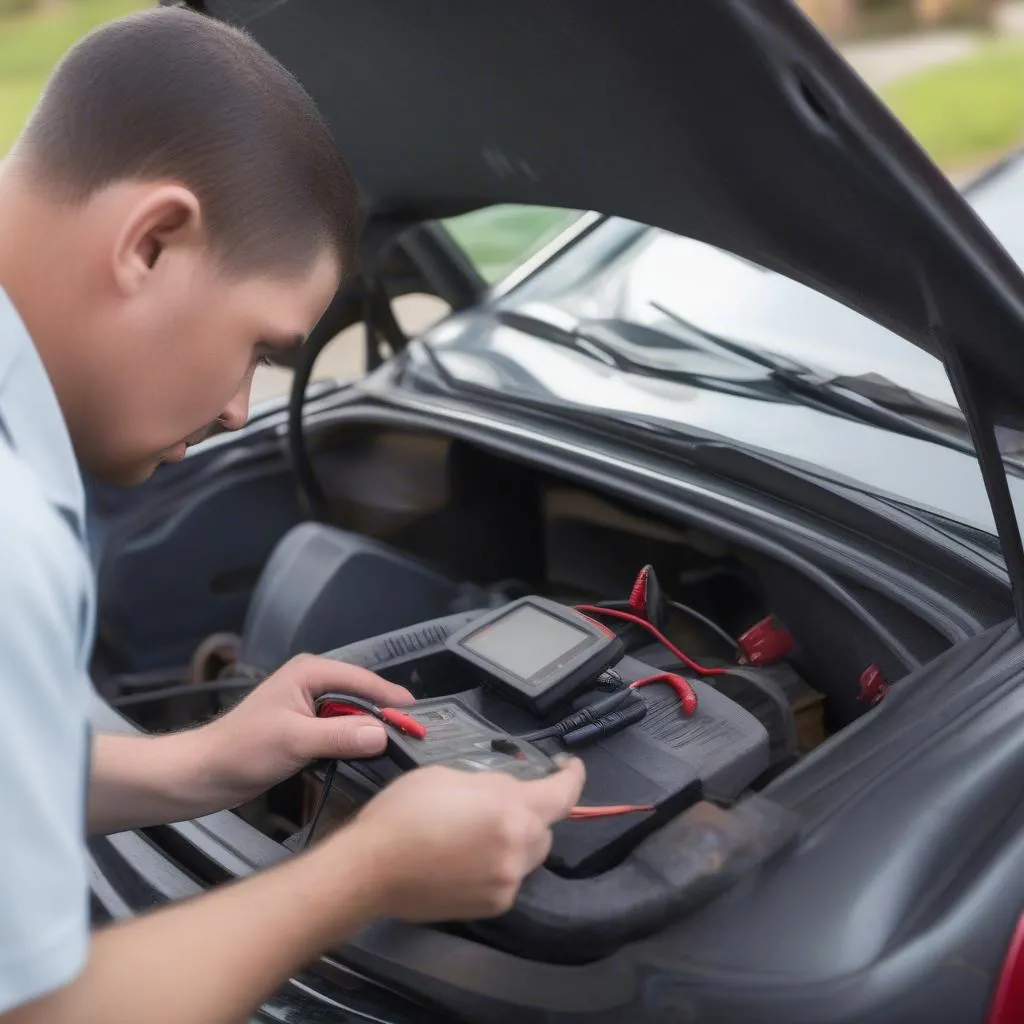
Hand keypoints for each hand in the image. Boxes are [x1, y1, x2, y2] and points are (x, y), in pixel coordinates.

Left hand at [197, 654, 412, 806]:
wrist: (205, 774)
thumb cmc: (242, 750)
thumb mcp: (295, 741)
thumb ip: (340, 736)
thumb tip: (383, 734)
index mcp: (309, 672)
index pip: (362, 680)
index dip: (391, 699)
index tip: (418, 717)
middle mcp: (312, 682)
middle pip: (361, 695)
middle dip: (385, 714)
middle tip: (413, 736)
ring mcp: (309, 706)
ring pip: (353, 714)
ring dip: (370, 730)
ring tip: (398, 745)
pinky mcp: (306, 728)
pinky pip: (341, 730)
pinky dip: (355, 741)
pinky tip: (368, 754)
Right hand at [334, 758, 586, 921]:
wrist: (371, 870)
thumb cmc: (403, 813)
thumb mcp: (449, 776)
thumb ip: (490, 783)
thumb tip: (510, 789)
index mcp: (510, 810)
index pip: (562, 795)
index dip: (572, 777)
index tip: (569, 767)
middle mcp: (517, 850)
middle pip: (545, 828)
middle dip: (531, 812)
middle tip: (499, 802)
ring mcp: (507, 882)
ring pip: (528, 855)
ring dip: (514, 839)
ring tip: (475, 832)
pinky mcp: (493, 906)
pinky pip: (509, 877)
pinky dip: (498, 864)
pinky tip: (464, 858)